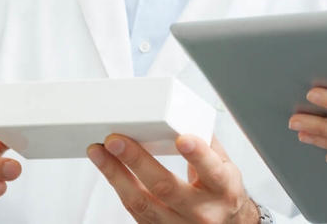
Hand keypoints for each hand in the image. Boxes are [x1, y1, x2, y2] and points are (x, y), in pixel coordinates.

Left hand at [88, 133, 258, 223]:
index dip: (197, 154)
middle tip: (117, 140)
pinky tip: (108, 168)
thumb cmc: (223, 193)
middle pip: (165, 187)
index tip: (183, 139)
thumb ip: (208, 143)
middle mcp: (201, 211)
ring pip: (141, 202)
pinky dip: (118, 185)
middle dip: (137, 161)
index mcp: (223, 189)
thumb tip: (186, 114)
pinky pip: (134, 209)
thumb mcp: (227, 167)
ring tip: (99, 152)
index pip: (211, 171)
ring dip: (116, 174)